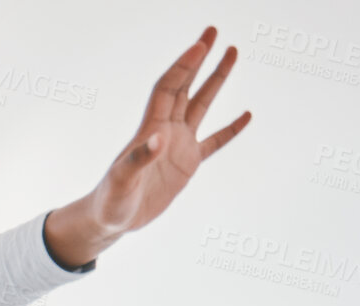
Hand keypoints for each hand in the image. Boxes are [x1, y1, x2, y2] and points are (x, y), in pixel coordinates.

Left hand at [48, 27, 250, 262]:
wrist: (113, 219)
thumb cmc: (111, 200)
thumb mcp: (122, 181)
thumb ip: (138, 160)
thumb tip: (159, 140)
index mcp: (150, 129)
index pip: (169, 88)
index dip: (183, 66)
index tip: (200, 44)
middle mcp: (166, 130)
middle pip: (185, 85)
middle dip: (199, 58)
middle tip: (213, 31)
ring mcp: (178, 145)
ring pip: (201, 105)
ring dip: (216, 80)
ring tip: (232, 53)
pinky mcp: (188, 164)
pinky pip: (214, 142)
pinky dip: (231, 129)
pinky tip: (247, 115)